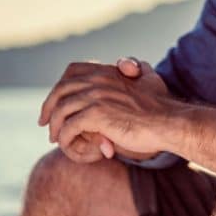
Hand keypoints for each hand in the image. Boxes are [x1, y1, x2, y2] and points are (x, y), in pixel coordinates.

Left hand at [39, 57, 176, 162]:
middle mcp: (99, 79)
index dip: (60, 87)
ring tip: (56, 138)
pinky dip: (64, 137)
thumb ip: (132, 74)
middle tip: (45, 123)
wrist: (169, 122)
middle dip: (48, 106)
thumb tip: (129, 70)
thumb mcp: (146, 81)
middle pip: (61, 90)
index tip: (55, 102)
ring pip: (61, 110)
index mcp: (108, 71)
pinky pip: (69, 127)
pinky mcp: (96, 114)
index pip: (73, 71)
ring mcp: (96, 96)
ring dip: (55, 126)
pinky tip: (66, 145)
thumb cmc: (160, 108)